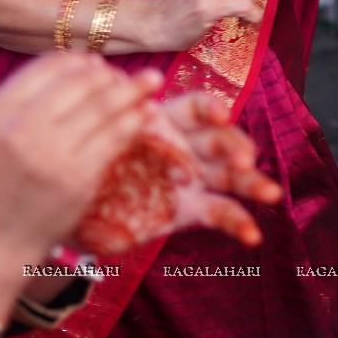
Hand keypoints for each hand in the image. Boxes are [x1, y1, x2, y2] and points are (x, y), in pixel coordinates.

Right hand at [0, 23, 159, 255]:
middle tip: (120, 76)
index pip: (49, 67)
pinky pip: (114, 138)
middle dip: (107, 76)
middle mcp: (19, 131)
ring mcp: (49, 156)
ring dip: (131, 91)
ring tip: (150, 81)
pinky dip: (134, 121)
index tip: (93, 65)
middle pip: (80, 84)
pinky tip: (146, 112)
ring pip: (102, 107)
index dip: (77, 61)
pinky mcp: (77, 179)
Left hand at [73, 91, 283, 254]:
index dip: (213, 108)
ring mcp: (189, 178)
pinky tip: (252, 236)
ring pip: (230, 175)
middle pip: (221, 140)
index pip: (196, 107)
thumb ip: (118, 122)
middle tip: (243, 162)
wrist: (67, 206)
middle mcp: (182, 146)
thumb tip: (136, 101)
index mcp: (163, 122)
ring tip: (271, 194)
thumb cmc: (80, 163)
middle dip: (237, 146)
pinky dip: (238, 223)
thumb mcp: (97, 138)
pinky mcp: (188, 210)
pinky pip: (219, 213)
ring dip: (252, 182)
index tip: (221, 116)